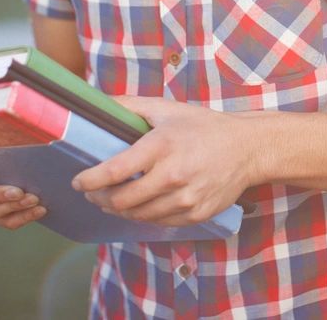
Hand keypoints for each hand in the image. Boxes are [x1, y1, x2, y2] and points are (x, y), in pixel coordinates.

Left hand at [71, 96, 258, 226]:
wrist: (248, 148)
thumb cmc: (205, 126)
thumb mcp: (168, 109)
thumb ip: (130, 106)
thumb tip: (98, 103)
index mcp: (162, 146)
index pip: (114, 171)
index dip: (89, 180)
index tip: (77, 181)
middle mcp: (173, 175)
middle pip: (121, 201)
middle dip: (99, 198)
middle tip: (92, 192)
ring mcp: (185, 199)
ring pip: (137, 216)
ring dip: (118, 210)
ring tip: (112, 200)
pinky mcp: (196, 214)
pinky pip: (158, 223)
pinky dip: (143, 216)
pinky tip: (138, 205)